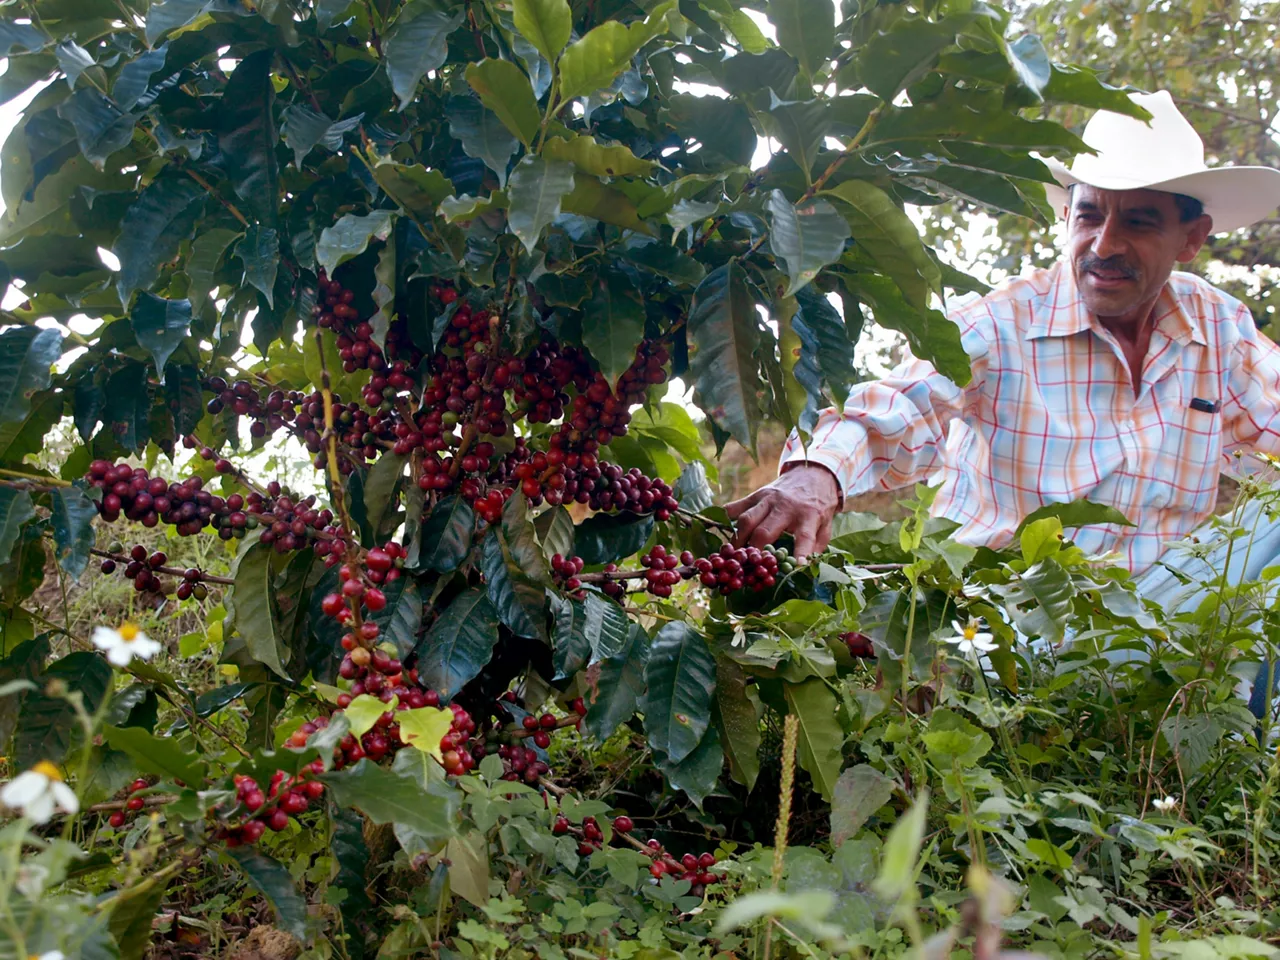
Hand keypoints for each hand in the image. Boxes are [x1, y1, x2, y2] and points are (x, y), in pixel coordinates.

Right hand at [723, 465, 839, 561]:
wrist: (812, 474)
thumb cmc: (819, 505)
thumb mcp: (827, 524)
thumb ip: (817, 546)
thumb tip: (804, 569)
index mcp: (809, 515)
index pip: (804, 537)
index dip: (800, 553)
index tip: (796, 568)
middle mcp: (786, 506)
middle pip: (764, 531)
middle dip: (754, 551)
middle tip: (747, 567)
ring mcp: (768, 499)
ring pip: (746, 519)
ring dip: (738, 540)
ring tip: (734, 555)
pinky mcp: (756, 494)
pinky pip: (736, 506)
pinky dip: (725, 519)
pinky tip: (722, 533)